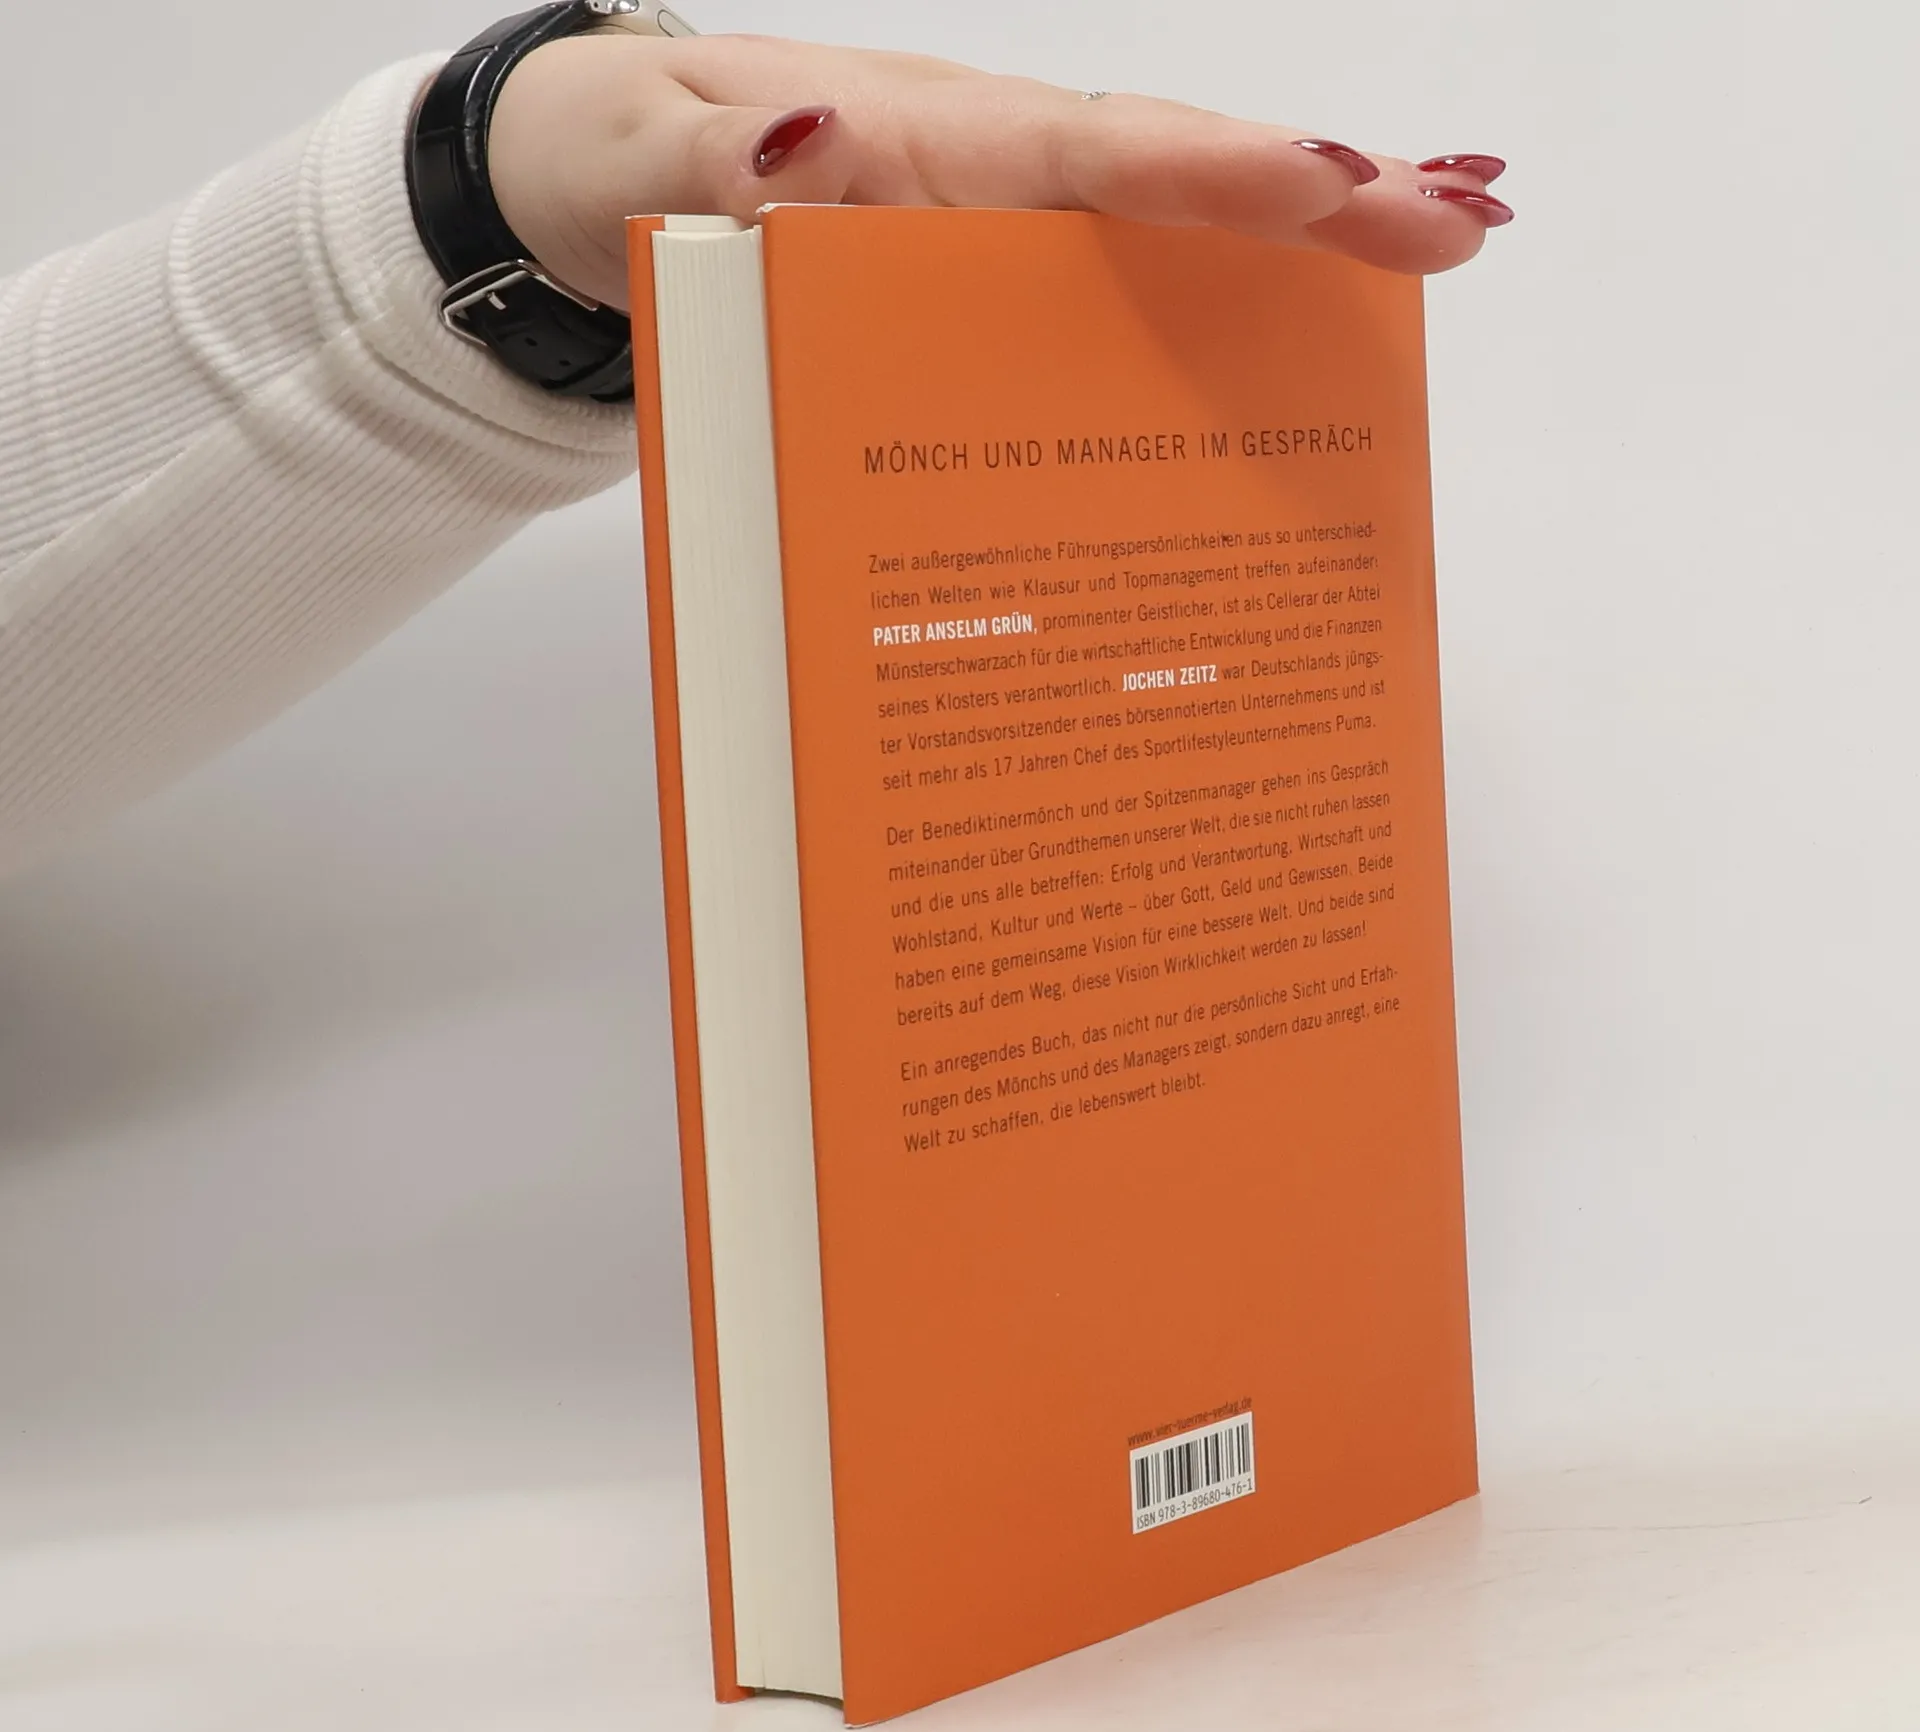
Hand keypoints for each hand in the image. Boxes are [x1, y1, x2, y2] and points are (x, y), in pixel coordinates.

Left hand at [487, 32, 1510, 311]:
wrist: (595, 189)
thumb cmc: (620, 169)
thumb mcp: (635, 165)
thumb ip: (714, 165)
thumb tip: (814, 139)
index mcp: (918, 143)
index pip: (1088, 152)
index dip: (1215, 174)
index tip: (1341, 185)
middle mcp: (982, 174)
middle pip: (1171, 178)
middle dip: (1320, 196)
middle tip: (1467, 219)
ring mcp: (995, 223)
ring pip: (1165, 229)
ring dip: (1305, 242)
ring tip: (1448, 245)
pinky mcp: (987, 277)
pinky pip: (1114, 283)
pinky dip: (1218, 291)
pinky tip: (1301, 330)